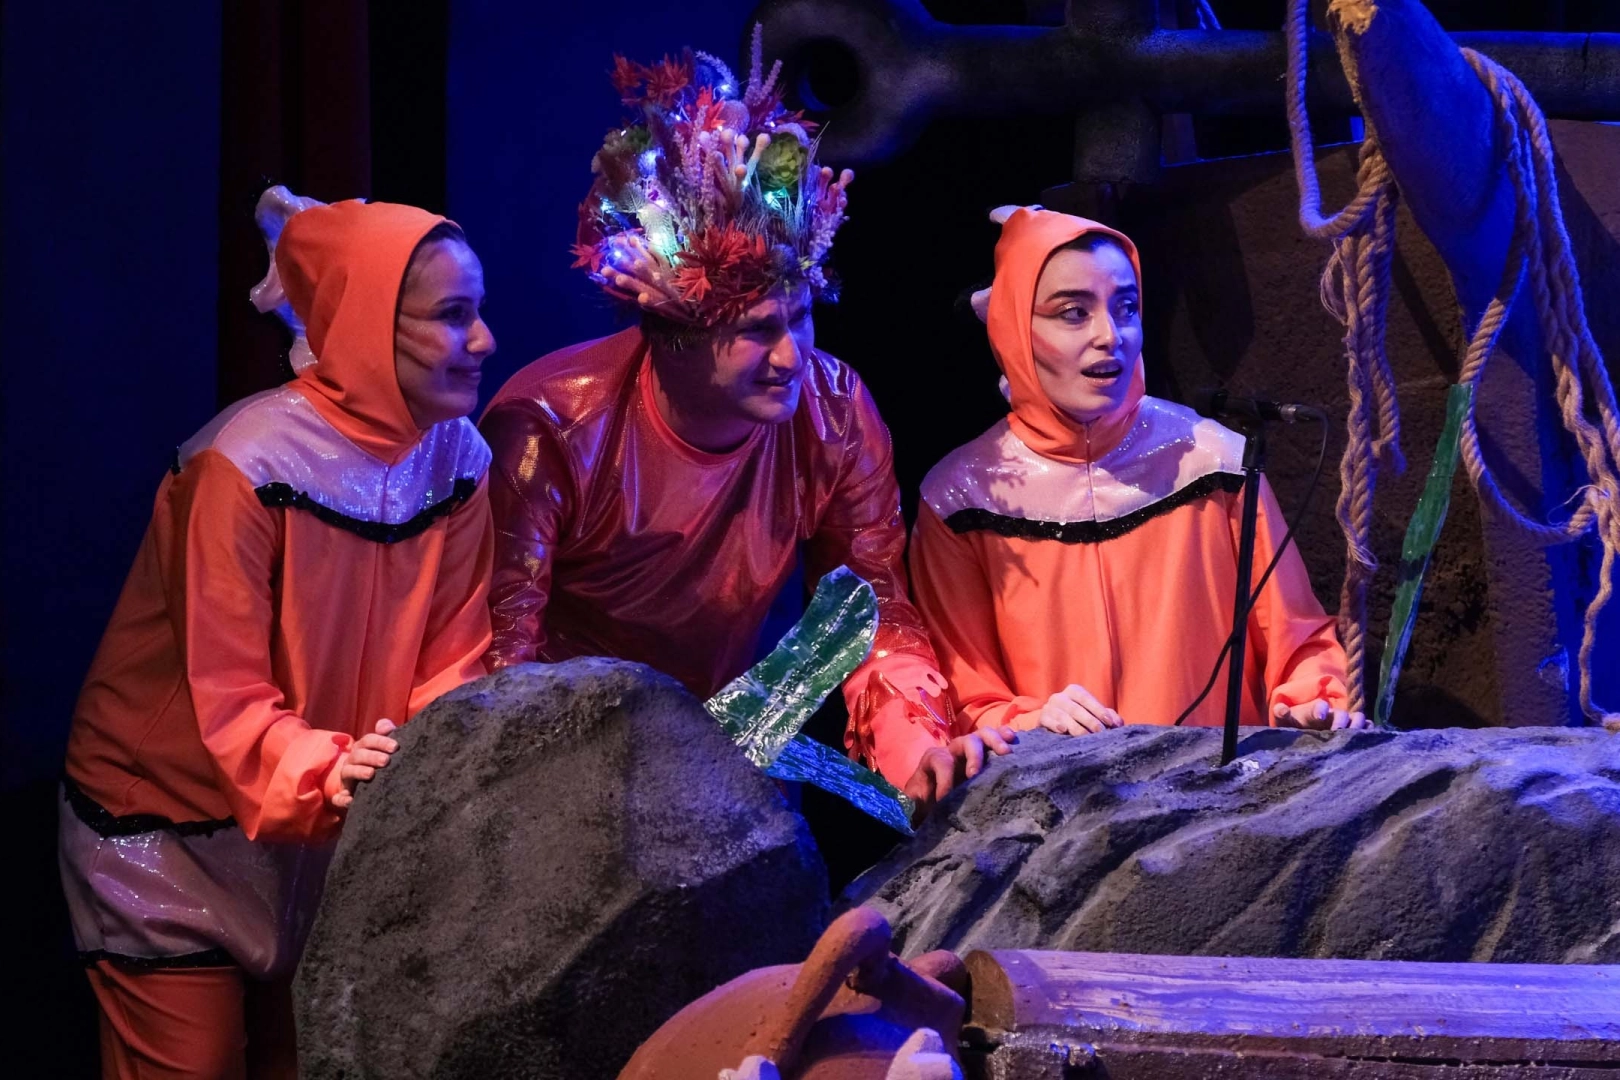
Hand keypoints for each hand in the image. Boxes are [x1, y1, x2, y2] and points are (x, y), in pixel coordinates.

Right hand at [330, 719, 399, 810]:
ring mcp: (346, 779)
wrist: (367, 789)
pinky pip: (338, 798)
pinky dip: (342, 799)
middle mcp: (352, 761)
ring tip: (371, 774)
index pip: (368, 741)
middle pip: (358, 755)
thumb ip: (387, 735)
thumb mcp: (385, 750)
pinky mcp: (343, 797)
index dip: (380, 741)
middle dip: (371, 756)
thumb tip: (385, 725)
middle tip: (386, 761)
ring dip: (358, 771)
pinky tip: (351, 800)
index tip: (395, 747)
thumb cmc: (380, 765)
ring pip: (347, 772)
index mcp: (363, 749)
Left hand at [902, 726, 1017, 819]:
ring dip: (994, 740)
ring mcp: (971, 750)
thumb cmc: (925, 803)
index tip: (946, 799)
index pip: (940, 761)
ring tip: (1006, 752)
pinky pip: (996, 738)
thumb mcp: (914, 805)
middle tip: (977, 773)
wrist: (933, 800)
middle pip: (964, 742)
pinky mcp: (985, 753)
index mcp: (933, 760)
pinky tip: (1014, 739)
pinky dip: (1005, 735)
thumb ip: (911, 805)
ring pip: (982, 735)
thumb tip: (910, 810)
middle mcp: (953, 750)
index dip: (944, 779)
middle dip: (973, 755)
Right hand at [1039, 684, 1123, 735]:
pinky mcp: (1041, 718)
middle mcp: (1060, 697)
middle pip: (1075, 708)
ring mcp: (1049, 707)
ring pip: (1063, 716)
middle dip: (1089, 721)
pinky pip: (1047, 720)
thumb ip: (1108, 716)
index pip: (1087, 699)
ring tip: (1086, 737)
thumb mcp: (1093, 715)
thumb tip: (1118, 723)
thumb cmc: (1078, 719)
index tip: (1110, 723)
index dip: (1099, 710)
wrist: (1053, 724)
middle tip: (1100, 733)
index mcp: (1074, 691)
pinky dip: (1055, 725)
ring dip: (1076, 727)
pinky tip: (1063, 730)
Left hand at [1273, 700, 1369, 729]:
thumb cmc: (1296, 726)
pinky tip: (1368, 740)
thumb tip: (1279, 708)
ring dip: (1357, 726)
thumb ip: (1282, 715)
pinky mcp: (1354, 731)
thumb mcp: (1286, 722)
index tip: (1318, 716)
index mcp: (1316, 711)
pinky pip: (1367, 727)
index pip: (1319, 706)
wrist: (1306, 732)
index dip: (1320, 709)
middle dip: (1342, 721)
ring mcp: (1346, 722)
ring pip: (1358, 718)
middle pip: (1342, 713)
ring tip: (1353, 737)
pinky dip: (1369, 731)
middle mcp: (1333, 715)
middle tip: (1337, 732)